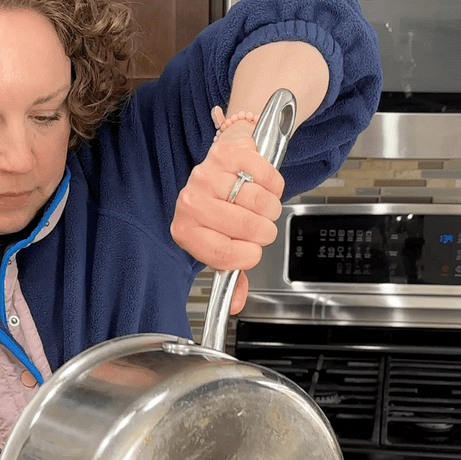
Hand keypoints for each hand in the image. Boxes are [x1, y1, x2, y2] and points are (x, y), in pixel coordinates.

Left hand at [170, 109, 284, 314]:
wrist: (222, 167)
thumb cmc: (220, 209)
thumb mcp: (221, 244)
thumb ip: (232, 276)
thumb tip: (235, 304)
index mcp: (185, 231)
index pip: (223, 253)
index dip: (247, 256)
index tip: (252, 251)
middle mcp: (190, 202)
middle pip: (248, 227)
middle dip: (264, 232)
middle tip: (259, 227)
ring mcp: (207, 175)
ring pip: (261, 202)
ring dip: (271, 208)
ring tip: (261, 207)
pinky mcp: (227, 154)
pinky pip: (267, 177)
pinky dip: (275, 185)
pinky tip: (263, 187)